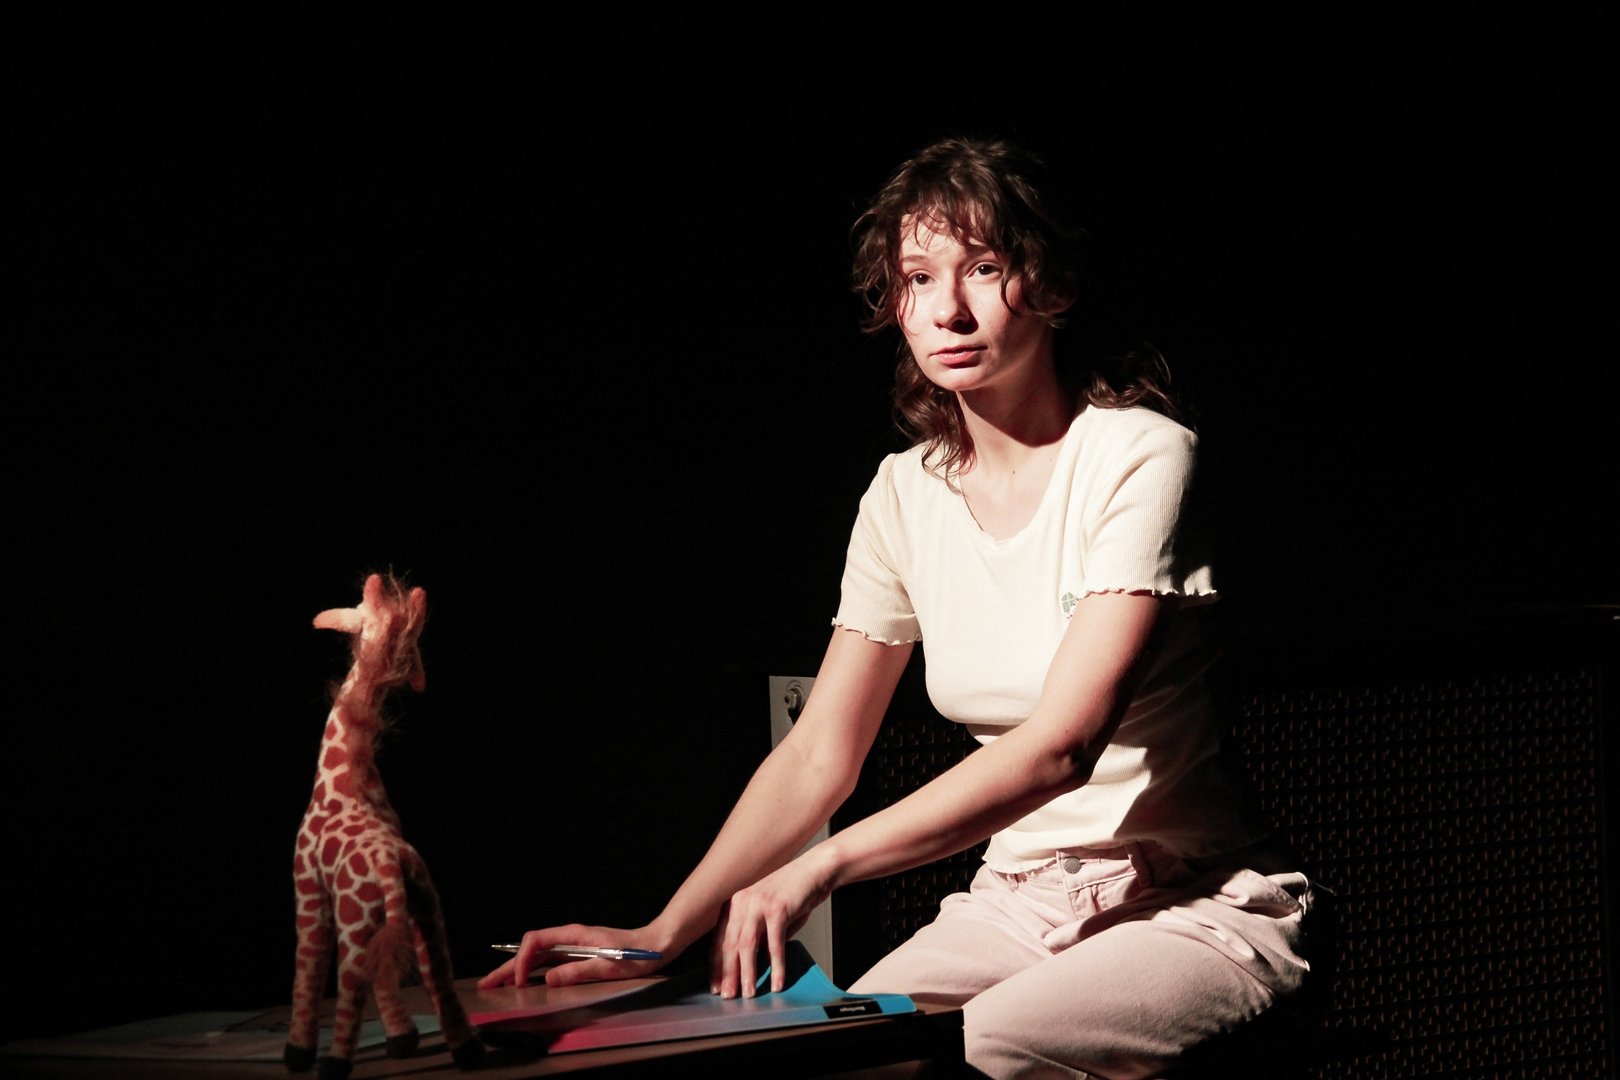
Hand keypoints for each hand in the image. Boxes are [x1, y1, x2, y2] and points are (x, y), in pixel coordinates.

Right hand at [476, 923, 670, 988]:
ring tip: (495, 982)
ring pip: (536, 955)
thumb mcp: (609, 965)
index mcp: (575, 935)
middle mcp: (570, 937)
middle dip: (507, 965)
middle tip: (486, 982)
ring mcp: (573, 946)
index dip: (521, 960)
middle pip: (530, 948)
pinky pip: (547, 960)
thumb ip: (579, 971)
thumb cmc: (637, 954)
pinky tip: (522, 979)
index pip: (536, 941)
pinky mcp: (578, 954)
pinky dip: (530, 969)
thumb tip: (548, 979)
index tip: (517, 981)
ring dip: (515, 968)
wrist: (656, 944)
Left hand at [711, 852, 832, 998]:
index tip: (715, 986)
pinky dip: (776, 966)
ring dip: (748, 973)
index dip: (717, 966)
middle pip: (730, 945)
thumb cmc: (792, 895)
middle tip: (728, 996)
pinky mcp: (778, 909)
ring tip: (749, 993)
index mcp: (735, 904)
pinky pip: (774, 944)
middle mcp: (742, 902)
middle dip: (728, 974)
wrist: (814, 871)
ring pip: (748, 946)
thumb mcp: (766, 915)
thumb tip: (749, 967)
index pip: (720, 941)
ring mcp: (759, 904)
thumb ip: (756, 936)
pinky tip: (778, 981)